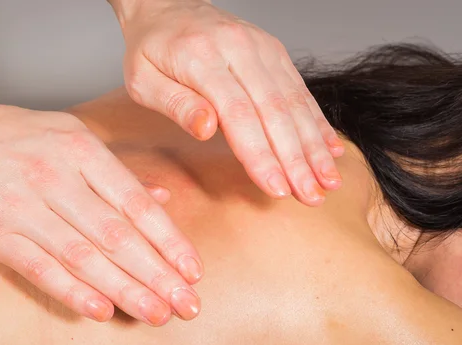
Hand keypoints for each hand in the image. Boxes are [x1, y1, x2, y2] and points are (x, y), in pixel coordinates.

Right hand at [0, 101, 202, 325]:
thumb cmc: (28, 140)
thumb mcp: (77, 138)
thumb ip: (121, 172)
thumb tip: (164, 198)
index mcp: (82, 151)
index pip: (135, 204)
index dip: (168, 240)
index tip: (192, 271)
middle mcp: (54, 177)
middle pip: (115, 235)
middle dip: (155, 274)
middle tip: (185, 305)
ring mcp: (22, 207)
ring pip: (82, 256)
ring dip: (123, 289)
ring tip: (156, 313)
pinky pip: (39, 268)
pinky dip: (71, 291)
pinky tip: (102, 311)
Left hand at [113, 0, 344, 205]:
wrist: (165, 5)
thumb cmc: (150, 49)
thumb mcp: (143, 80)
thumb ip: (176, 104)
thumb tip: (206, 129)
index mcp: (202, 57)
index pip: (238, 113)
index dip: (260, 155)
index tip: (276, 188)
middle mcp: (240, 48)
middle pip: (275, 110)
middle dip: (297, 159)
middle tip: (311, 195)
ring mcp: (262, 47)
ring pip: (294, 101)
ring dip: (314, 144)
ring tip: (328, 180)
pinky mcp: (274, 52)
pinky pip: (299, 89)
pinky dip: (317, 121)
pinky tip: (330, 148)